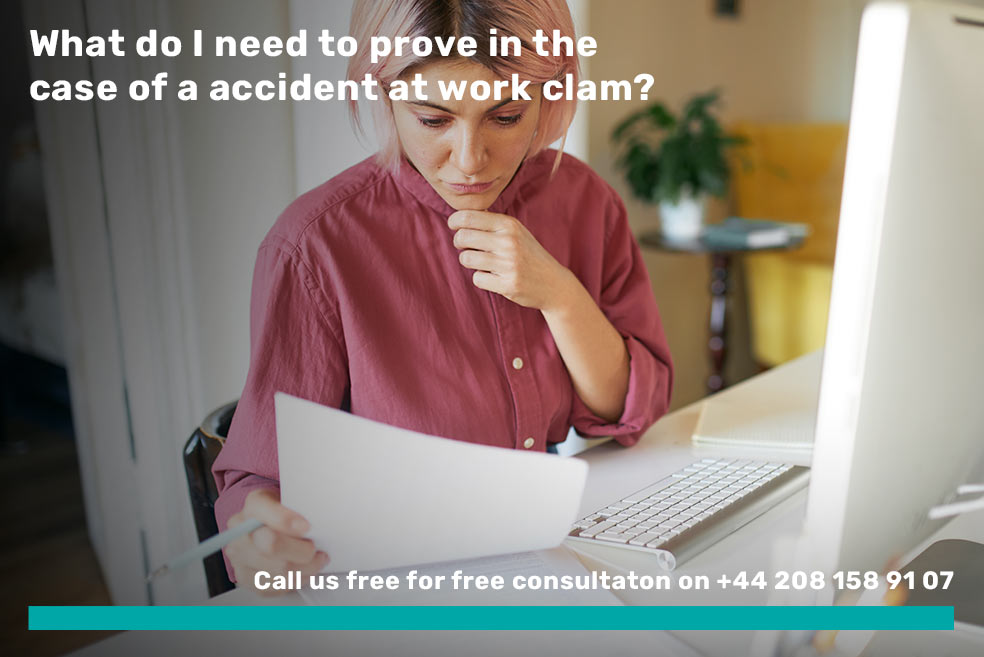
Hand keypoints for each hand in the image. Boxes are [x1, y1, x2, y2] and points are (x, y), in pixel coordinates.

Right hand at [225, 488, 328, 595]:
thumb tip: (315, 524)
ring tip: (315, 562)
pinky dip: (294, 582)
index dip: (285, 520)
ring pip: (276, 571)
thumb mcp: (293, 499)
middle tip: (317, 551)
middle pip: (271, 546)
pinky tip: (302, 573)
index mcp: (254, 505)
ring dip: (304, 570)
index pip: (262, 510)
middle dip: (302, 552)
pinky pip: (273, 587)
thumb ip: (300, 508)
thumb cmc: (284, 514)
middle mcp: (241, 531)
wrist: (268, 527)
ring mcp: (239, 556)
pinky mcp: (244, 577)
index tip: (307, 527)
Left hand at [449, 210, 577, 311]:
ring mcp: (508, 264)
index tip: (453, 226)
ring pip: (466, 259)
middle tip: (465, 246)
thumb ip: (492, 222)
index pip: (468, 217)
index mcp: (509, 225)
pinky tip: (493, 277)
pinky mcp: (507, 284)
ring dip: (468, 261)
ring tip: (480, 262)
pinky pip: (477, 279)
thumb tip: (463, 213)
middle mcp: (509, 242)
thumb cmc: (529, 255)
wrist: (554, 283)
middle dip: (458, 242)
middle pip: (463, 237)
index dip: (454, 221)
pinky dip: (481, 278)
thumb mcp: (516, 231)